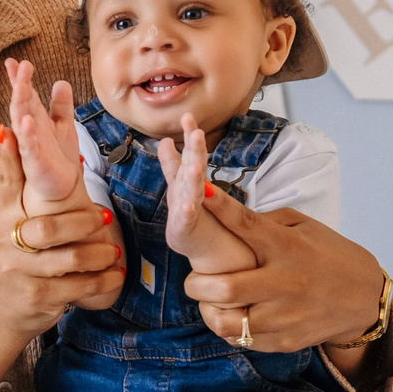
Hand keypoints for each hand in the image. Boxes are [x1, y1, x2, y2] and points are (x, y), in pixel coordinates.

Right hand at [0, 126, 123, 391]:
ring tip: (113, 251)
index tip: (31, 130)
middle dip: (82, 222)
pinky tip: (115, 276)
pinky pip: (78, 287)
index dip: (20, 156)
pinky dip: (101, 282)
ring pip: (69, 260)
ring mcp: (21, 272)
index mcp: (1, 215)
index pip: (10, 181)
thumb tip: (7, 129)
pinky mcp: (38, 297)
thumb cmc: (10, 254)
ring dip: (98, 255)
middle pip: (49, 228)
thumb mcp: (5, 214)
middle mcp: (5, 242)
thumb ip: (12, 176)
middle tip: (105, 215)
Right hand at [5, 58, 84, 213]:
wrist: (61, 188)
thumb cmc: (58, 157)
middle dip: (20, 85)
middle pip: (22, 104)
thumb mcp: (63, 125)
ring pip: (22, 122)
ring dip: (20, 104)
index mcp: (36, 119)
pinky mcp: (35, 164)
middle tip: (19, 66)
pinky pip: (29, 148)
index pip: (26, 95)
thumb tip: (60, 82)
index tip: (13, 61)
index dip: (19, 78)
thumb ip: (61, 105)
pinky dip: (27, 135)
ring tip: (20, 86)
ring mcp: (30, 146)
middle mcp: (29, 131)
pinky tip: (26, 122)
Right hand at [156, 114, 258, 276]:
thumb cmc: (217, 235)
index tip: (188, 118)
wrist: (217, 273)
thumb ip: (192, 178)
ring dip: (189, 175)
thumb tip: (176, 148)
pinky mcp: (185, 238)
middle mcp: (183, 202)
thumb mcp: (207, 201)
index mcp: (191, 192)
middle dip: (190, 148)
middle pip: (186, 170)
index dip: (188, 140)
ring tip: (195, 161)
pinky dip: (186, 211)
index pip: (188, 161)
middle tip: (192, 123)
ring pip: (185, 192)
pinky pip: (185, 222)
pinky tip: (189, 202)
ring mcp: (182, 219)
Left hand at [183, 205, 384, 353]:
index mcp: (288, 247)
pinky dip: (227, 327)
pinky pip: (240, 339)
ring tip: (209, 301)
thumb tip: (225, 215)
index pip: (247, 225)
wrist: (365, 299)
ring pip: (227, 322)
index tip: (199, 193)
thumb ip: (265, 222)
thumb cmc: (330, 256)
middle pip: (225, 288)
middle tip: (194, 279)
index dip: (219, 208)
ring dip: (208, 310)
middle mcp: (285, 283)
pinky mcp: (284, 341)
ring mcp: (285, 316)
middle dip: (196, 283)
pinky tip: (230, 314)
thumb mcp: (305, 227)